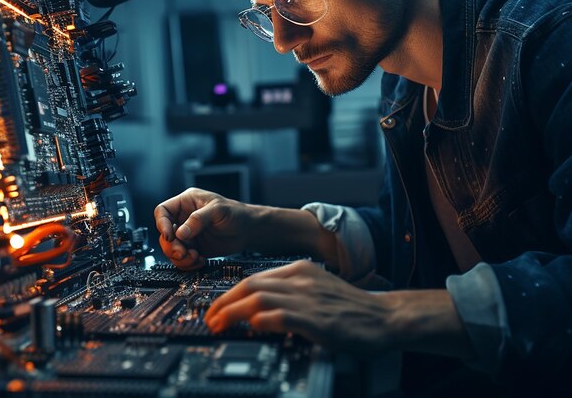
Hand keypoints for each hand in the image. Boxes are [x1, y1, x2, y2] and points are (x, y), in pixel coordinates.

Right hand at [154, 188, 253, 269]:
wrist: (248, 230)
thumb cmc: (235, 213)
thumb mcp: (218, 210)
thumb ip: (198, 219)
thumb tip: (180, 233)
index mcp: (186, 203)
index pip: (163, 211)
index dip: (162, 224)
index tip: (170, 236)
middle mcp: (183, 218)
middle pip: (164, 233)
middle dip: (171, 246)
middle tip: (183, 252)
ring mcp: (187, 234)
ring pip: (170, 248)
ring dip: (179, 257)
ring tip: (195, 257)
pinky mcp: (193, 248)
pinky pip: (181, 259)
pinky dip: (187, 263)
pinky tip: (200, 261)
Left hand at [204, 260, 396, 356]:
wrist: (386, 317)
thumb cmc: (352, 308)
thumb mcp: (318, 290)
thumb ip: (290, 294)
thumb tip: (259, 310)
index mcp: (300, 270)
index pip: (255, 277)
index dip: (231, 292)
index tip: (218, 306)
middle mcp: (300, 279)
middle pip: (250, 285)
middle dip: (224, 302)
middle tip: (210, 317)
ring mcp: (307, 298)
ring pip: (258, 298)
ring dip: (233, 312)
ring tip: (218, 324)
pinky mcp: (315, 318)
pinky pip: (280, 315)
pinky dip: (261, 320)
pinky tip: (251, 326)